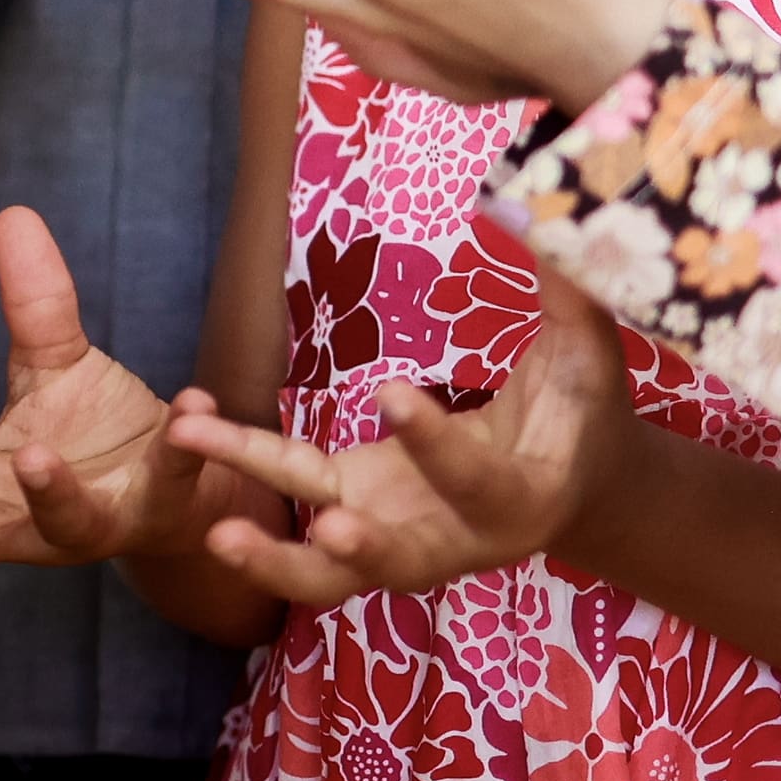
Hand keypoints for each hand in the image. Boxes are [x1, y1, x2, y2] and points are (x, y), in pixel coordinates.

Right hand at [0, 206, 222, 564]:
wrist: (186, 496)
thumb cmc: (97, 440)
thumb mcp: (53, 366)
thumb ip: (32, 303)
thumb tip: (10, 210)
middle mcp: (30, 522)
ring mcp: (99, 522)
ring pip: (67, 524)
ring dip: (49, 494)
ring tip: (35, 458)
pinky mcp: (166, 507)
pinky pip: (175, 477)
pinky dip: (182, 444)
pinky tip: (192, 402)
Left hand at [162, 258, 638, 604]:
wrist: (569, 486)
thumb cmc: (583, 411)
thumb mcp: (590, 355)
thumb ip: (572, 296)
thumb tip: (546, 208)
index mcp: (521, 500)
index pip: (476, 478)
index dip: (435, 442)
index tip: (392, 395)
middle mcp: (457, 539)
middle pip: (403, 563)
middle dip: (362, 551)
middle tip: (325, 531)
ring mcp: (399, 535)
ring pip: (331, 572)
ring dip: (275, 558)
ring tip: (218, 531)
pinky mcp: (354, 509)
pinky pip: (294, 499)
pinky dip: (246, 473)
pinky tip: (189, 434)